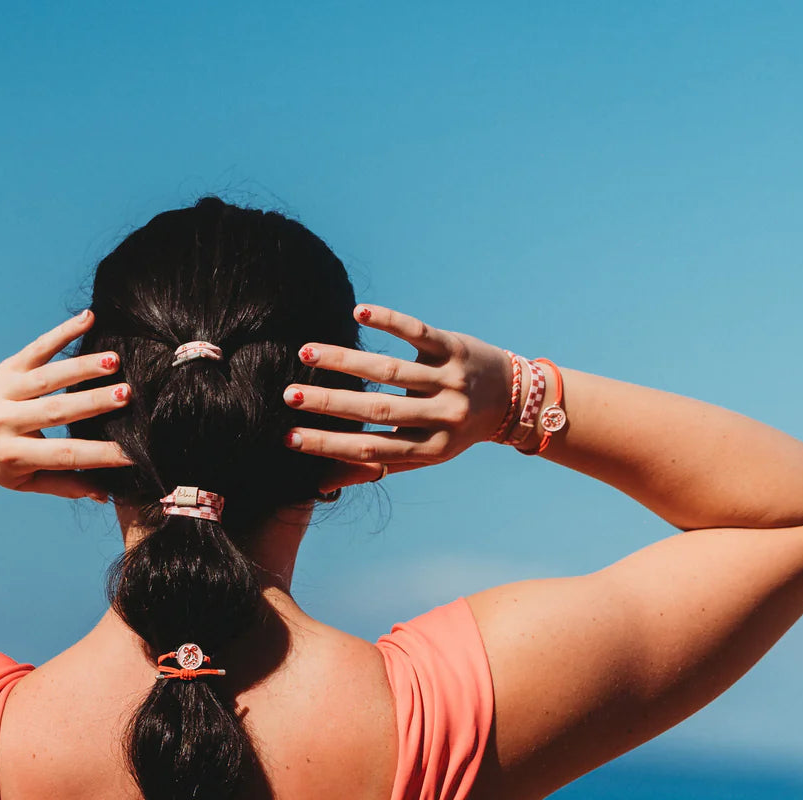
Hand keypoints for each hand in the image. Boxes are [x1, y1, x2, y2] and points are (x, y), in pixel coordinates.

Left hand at [0, 309, 132, 499]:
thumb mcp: (26, 483)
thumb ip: (65, 485)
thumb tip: (106, 493)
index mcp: (13, 455)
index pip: (64, 455)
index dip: (100, 455)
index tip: (133, 451)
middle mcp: (5, 421)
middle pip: (56, 411)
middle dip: (94, 402)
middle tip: (128, 395)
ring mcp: (3, 390)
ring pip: (47, 377)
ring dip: (82, 367)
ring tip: (114, 360)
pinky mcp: (5, 368)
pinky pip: (36, 348)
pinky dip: (61, 332)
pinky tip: (88, 319)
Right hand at [282, 304, 513, 479]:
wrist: (513, 400)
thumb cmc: (453, 431)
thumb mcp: (422, 454)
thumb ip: (376, 465)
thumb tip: (322, 484)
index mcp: (430, 448)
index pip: (371, 449)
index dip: (329, 444)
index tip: (290, 437)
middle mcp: (442, 416)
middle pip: (376, 410)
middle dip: (328, 403)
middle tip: (289, 396)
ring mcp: (449, 380)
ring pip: (390, 371)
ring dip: (344, 361)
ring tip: (307, 353)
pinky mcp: (454, 348)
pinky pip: (416, 332)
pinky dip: (388, 320)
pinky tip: (358, 313)